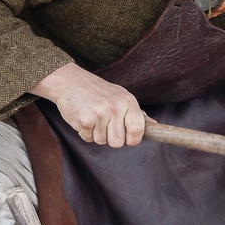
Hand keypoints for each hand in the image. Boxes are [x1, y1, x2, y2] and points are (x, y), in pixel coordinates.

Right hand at [29, 62, 146, 146]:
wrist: (71, 82)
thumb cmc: (98, 91)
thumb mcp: (121, 97)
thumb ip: (137, 113)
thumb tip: (154, 125)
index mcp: (128, 102)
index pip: (138, 129)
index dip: (133, 139)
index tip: (128, 138)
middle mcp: (116, 108)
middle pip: (118, 142)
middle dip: (111, 138)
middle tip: (105, 125)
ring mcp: (100, 114)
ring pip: (102, 142)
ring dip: (97, 134)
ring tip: (94, 118)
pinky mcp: (85, 120)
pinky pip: (88, 139)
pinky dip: (85, 132)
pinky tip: (84, 117)